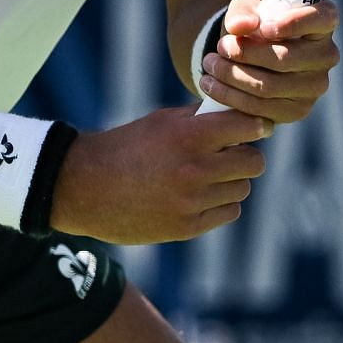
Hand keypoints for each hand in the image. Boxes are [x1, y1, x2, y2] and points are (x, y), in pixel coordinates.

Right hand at [50, 106, 268, 244]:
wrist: (87, 187)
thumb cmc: (127, 146)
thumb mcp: (162, 121)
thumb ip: (201, 118)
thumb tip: (241, 114)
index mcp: (188, 135)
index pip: (248, 127)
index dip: (254, 126)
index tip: (253, 127)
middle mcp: (194, 169)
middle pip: (254, 162)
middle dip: (245, 155)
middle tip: (231, 152)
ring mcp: (192, 202)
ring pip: (242, 188)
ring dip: (231, 180)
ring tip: (208, 174)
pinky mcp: (187, 228)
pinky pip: (228, 211)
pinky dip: (220, 203)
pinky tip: (199, 194)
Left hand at [198, 0, 340, 124]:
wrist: (253, 51)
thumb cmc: (256, 22)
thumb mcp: (247, 7)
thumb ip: (243, 11)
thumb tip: (240, 26)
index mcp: (323, 21)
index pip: (322, 18)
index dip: (296, 23)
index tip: (265, 27)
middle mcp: (327, 55)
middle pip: (286, 58)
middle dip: (246, 54)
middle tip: (220, 46)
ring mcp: (315, 86)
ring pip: (270, 86)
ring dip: (233, 76)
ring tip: (209, 64)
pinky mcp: (298, 110)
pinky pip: (262, 109)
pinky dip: (232, 97)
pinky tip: (211, 85)